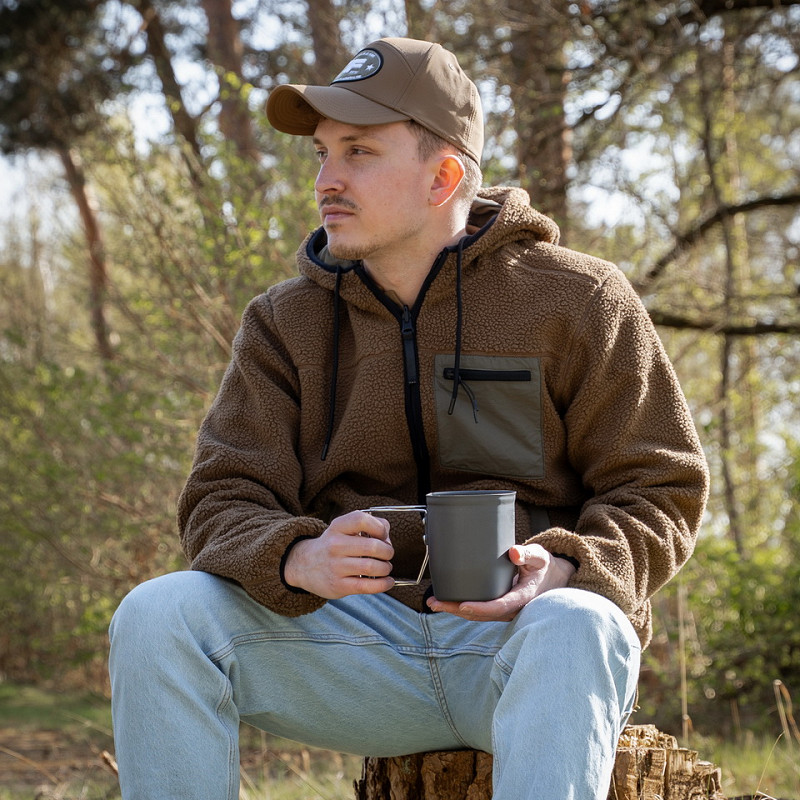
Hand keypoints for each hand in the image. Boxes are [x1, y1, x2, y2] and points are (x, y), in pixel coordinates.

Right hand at [283, 511, 394, 597]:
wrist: (304, 565)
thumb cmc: (334, 545)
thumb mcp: (344, 528)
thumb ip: (370, 525)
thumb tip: (387, 537)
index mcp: (338, 527)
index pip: (362, 520)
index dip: (379, 527)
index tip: (382, 535)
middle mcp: (335, 545)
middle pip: (373, 546)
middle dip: (388, 551)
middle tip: (387, 554)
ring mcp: (336, 566)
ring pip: (372, 567)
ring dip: (386, 568)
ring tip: (385, 567)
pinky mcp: (339, 586)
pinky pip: (367, 586)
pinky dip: (384, 584)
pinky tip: (387, 581)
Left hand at [426, 544, 576, 621]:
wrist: (555, 579)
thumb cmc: (545, 566)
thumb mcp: (540, 557)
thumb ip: (528, 553)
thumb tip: (514, 552)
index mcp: (523, 597)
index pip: (499, 606)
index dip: (480, 608)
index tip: (462, 604)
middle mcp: (512, 609)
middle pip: (482, 614)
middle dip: (457, 610)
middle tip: (435, 603)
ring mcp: (505, 611)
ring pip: (478, 616)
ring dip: (456, 611)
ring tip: (434, 603)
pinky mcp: (500, 608)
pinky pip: (480, 612)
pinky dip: (463, 608)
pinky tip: (447, 602)